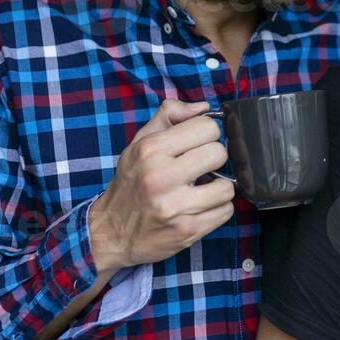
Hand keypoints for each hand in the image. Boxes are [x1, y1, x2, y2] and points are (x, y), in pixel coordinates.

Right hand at [88, 99, 236, 273]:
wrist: (112, 231)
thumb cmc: (130, 183)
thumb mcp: (140, 143)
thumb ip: (169, 116)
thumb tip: (204, 108)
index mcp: (151, 150)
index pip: (207, 126)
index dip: (206, 134)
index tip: (197, 144)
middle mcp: (161, 177)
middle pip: (219, 153)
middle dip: (213, 160)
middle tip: (200, 168)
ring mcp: (175, 206)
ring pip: (227, 187)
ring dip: (218, 188)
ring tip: (202, 190)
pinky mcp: (187, 231)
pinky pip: (225, 212)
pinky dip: (217, 209)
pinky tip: (201, 207)